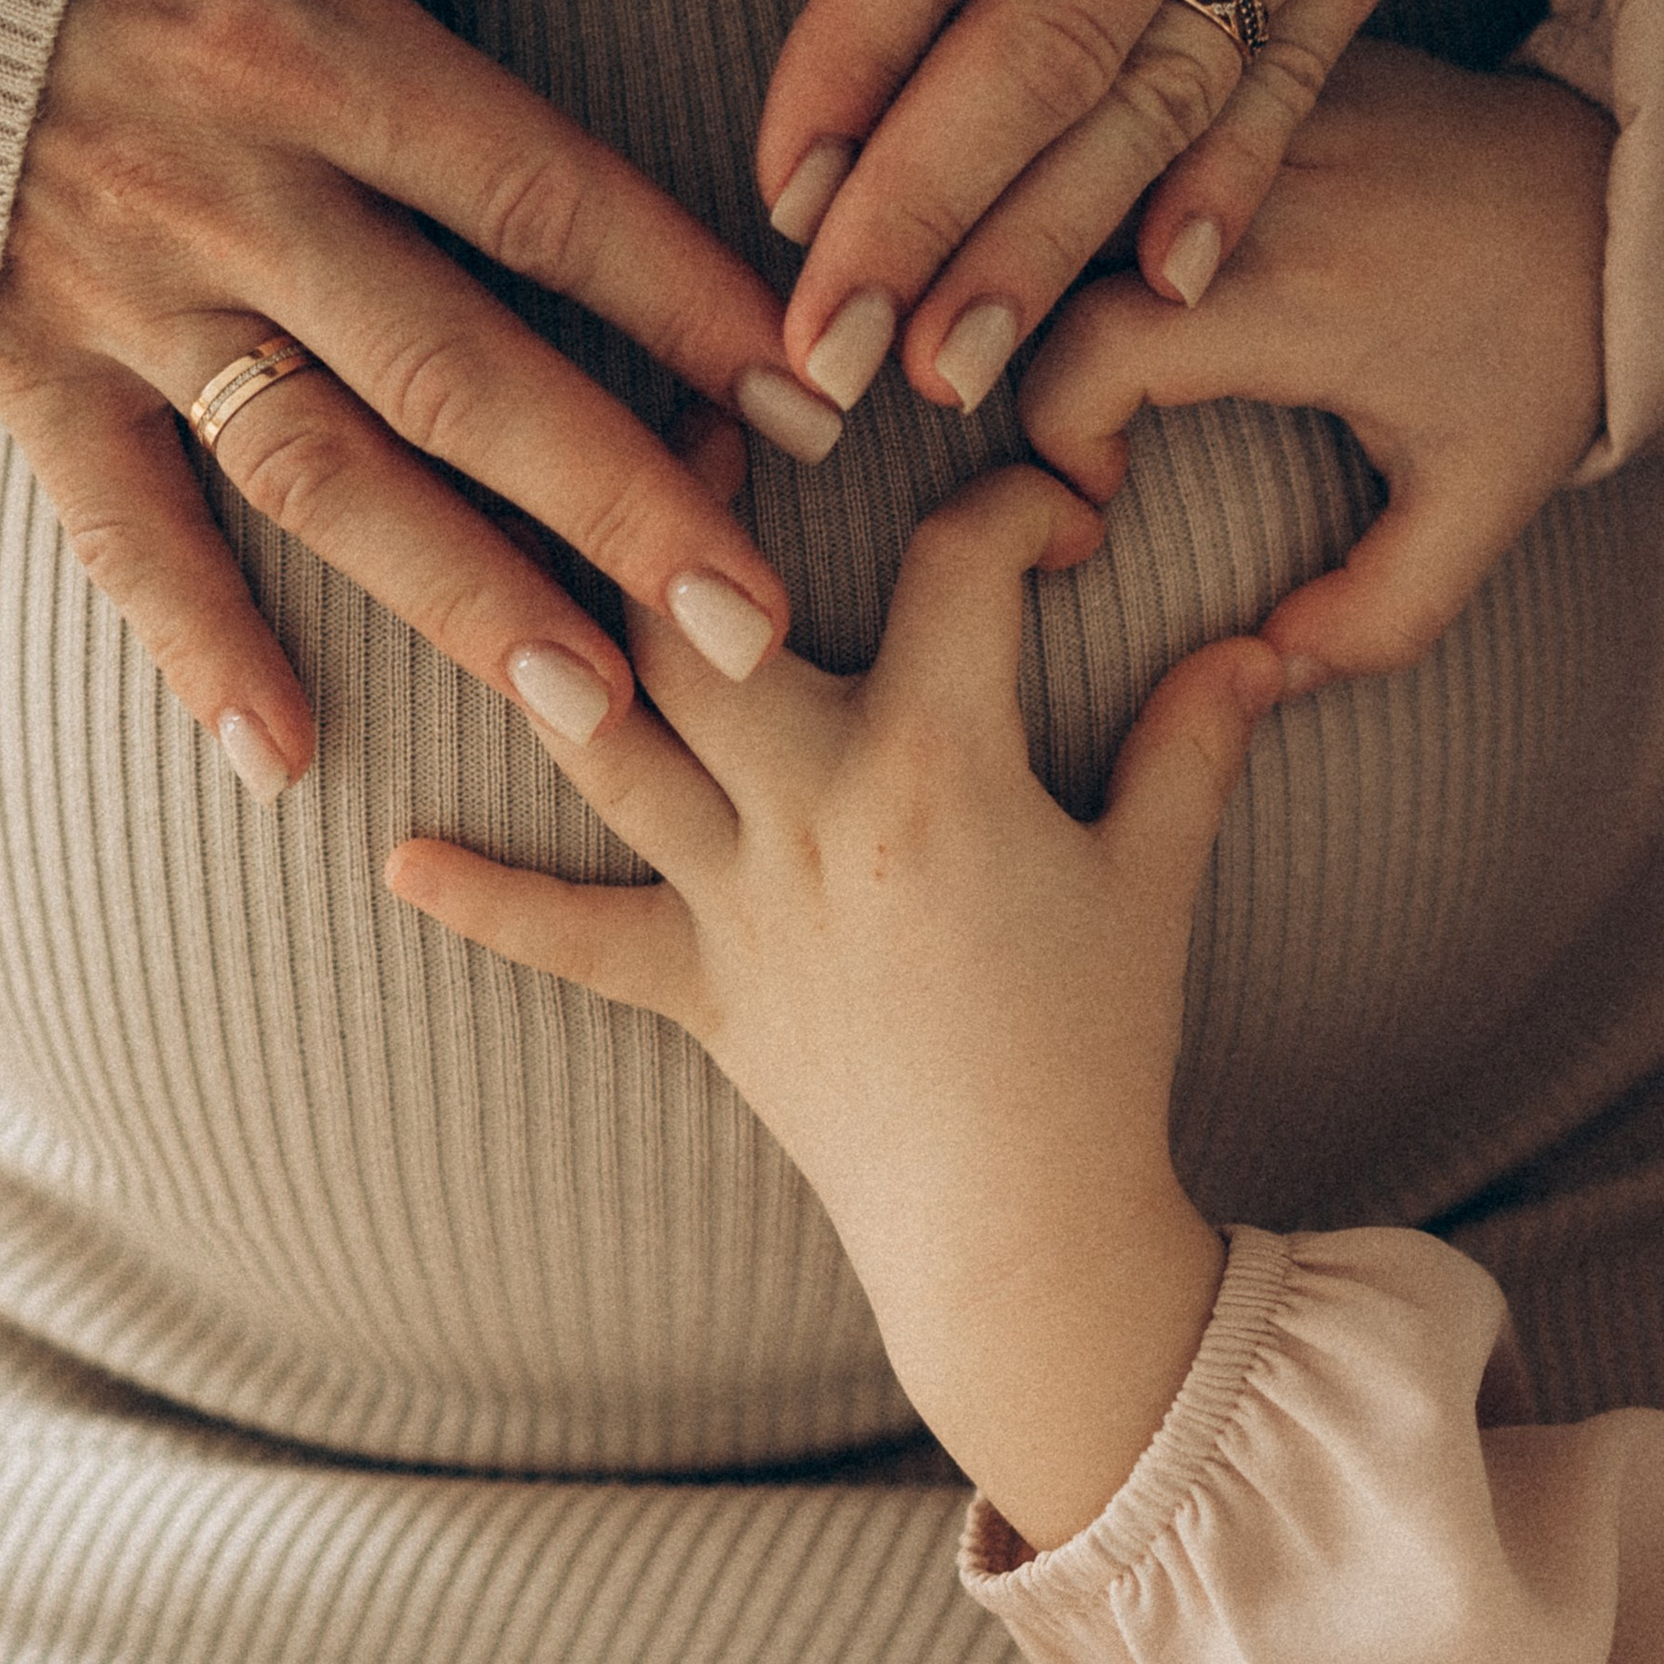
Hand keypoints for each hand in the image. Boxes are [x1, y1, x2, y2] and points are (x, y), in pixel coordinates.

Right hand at [0, 0, 817, 797]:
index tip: (815, 388)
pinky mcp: (9, 354)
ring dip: (458, 595)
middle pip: (460, 368)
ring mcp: (112, 288)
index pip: (539, 189)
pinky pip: (111, 522)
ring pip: (317, 469)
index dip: (685, 294)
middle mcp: (222, 186)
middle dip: (618, 502)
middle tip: (755, 628)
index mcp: (296, 34)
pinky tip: (287, 755)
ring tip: (594, 706)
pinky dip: (193, 642)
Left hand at [387, 449, 1281, 1546]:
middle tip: (692, 429)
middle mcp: (814, 812)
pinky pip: (573, 940)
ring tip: (512, 567)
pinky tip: (402, 860)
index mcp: (941, 765)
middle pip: (712, 623)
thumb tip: (1261, 639)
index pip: (961, 568)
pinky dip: (490, 905)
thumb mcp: (1158, 877)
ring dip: (558, 659)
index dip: (1017, 507)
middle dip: (689, 508)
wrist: (1021, 1235)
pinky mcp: (698, 990)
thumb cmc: (1098, 1049)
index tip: (1056, 517)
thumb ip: (1197, 740)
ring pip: (617, 749)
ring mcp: (739, 903)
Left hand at [712, 0, 1459, 414]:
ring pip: (1166, 95)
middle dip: (928, 209)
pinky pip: (1303, 83)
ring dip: (1052, 245)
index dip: (860, 47)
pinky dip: (1226, 193)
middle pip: (1052, 39)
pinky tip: (1151, 298)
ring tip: (949, 369)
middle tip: (828, 354)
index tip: (779, 182)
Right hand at [1019, 42, 1610, 686]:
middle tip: (982, 395)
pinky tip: (1037, 225)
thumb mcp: (1482, 505)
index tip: (1098, 492)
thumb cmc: (1541, 351)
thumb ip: (1375, 617)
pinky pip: (1102, 104)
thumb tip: (1254, 677)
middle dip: (975, 322)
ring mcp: (1243, 95)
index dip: (1057, 438)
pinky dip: (1052, 168)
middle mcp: (1256, 179)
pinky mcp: (1243, 50)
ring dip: (1001, 239)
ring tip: (985, 316)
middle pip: (1031, 237)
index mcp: (1301, 292)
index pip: (1089, 352)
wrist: (1617, 181)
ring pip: (1050, 156)